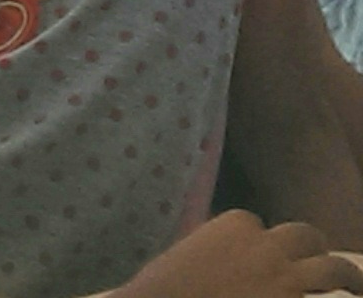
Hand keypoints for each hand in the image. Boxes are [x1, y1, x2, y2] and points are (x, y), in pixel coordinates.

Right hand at [116, 213, 362, 297]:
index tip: (258, 256)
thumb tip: (218, 255)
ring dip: (348, 275)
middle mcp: (268, 246)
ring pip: (334, 269)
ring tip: (359, 285)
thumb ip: (210, 248)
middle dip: (314, 247)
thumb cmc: (166, 286)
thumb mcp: (183, 253)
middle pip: (305, 237)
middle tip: (323, 263)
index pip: (254, 223)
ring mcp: (288, 279)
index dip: (260, 241)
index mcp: (233, 225)